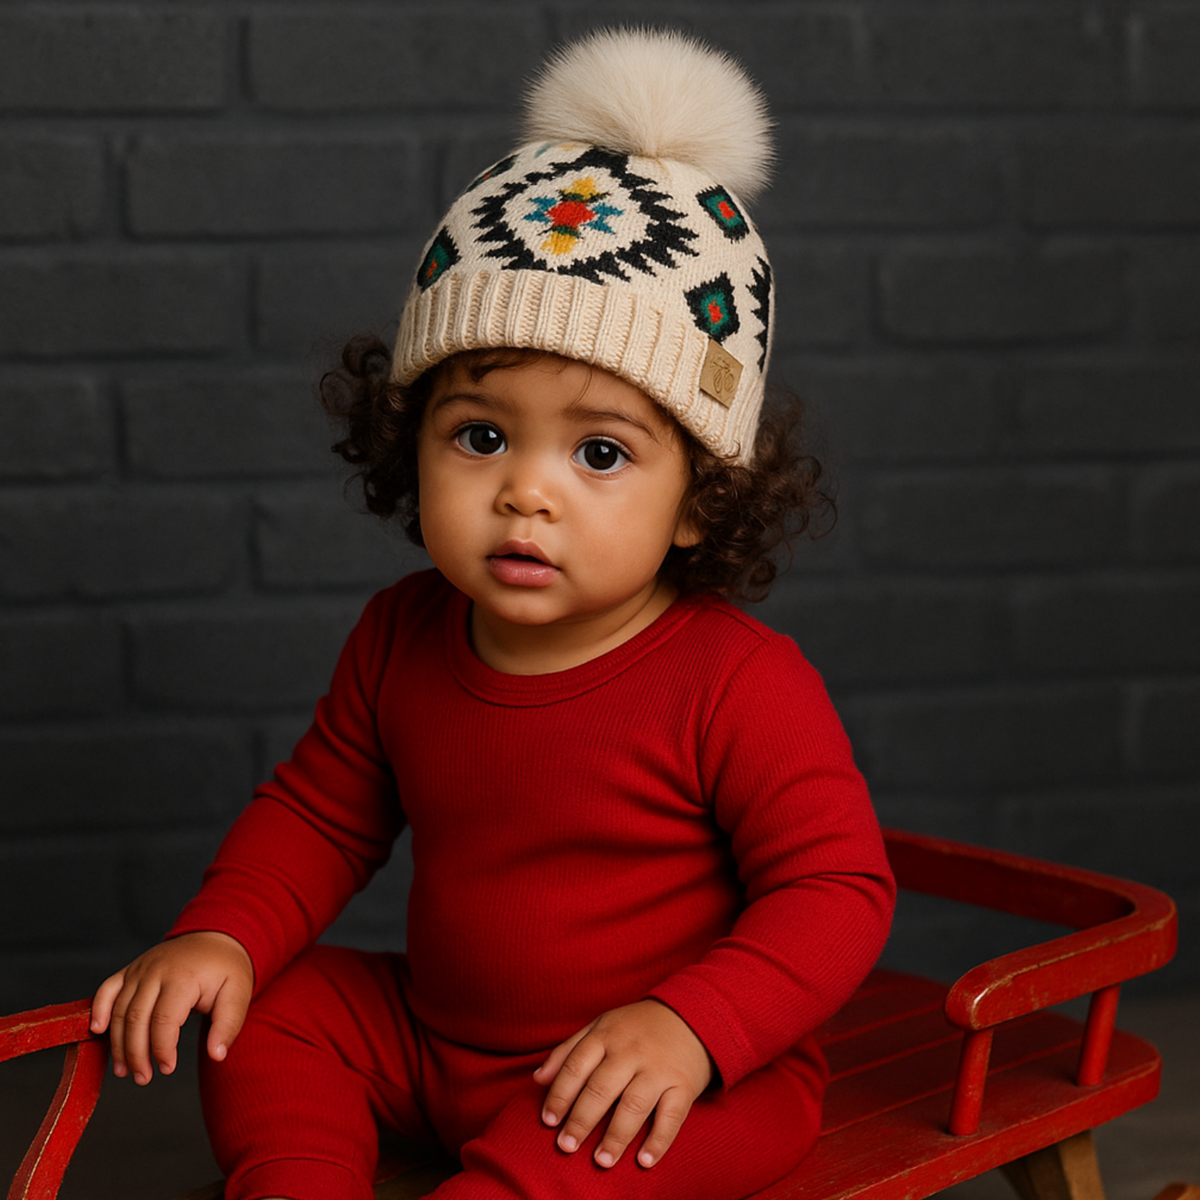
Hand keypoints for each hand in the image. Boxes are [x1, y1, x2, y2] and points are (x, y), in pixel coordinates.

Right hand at [90, 931, 253, 1085]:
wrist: (215, 938)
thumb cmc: (226, 969)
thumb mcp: (239, 993)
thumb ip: (229, 1025)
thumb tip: (217, 1055)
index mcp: (183, 977)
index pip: (164, 1019)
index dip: (161, 1048)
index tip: (168, 1068)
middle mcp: (156, 971)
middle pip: (136, 1018)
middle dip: (136, 1054)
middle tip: (143, 1078)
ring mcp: (140, 969)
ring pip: (119, 1010)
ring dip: (118, 1044)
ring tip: (125, 1070)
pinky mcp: (130, 970)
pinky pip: (106, 989)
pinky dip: (98, 1009)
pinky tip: (97, 1031)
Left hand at [534, 999, 713, 1169]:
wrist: (690, 1015)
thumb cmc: (636, 1027)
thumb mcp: (600, 1026)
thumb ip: (568, 1051)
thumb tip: (537, 1079)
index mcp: (607, 1036)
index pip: (576, 1066)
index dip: (560, 1094)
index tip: (548, 1121)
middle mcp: (631, 1051)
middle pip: (601, 1088)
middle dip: (581, 1120)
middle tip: (566, 1146)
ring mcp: (658, 1068)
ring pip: (634, 1105)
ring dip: (616, 1136)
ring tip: (601, 1161)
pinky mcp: (683, 1084)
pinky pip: (672, 1115)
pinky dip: (659, 1140)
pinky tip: (644, 1161)